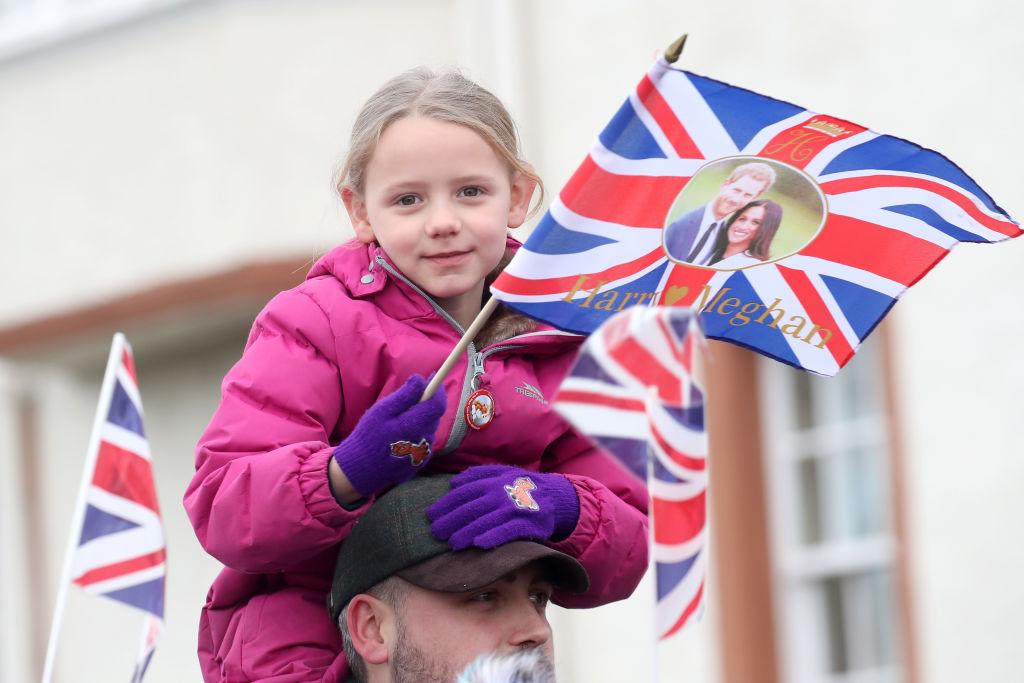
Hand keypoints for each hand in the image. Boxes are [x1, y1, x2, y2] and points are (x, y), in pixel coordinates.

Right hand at [332, 374, 445, 497]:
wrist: (361, 469)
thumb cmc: (369, 436)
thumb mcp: (382, 411)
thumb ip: (404, 395)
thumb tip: (421, 380)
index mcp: (415, 426)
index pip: (437, 404)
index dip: (437, 389)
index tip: (432, 377)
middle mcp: (424, 441)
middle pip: (434, 415)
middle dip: (425, 404)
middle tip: (408, 399)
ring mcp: (423, 454)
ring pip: (429, 428)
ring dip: (420, 420)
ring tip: (398, 422)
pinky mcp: (420, 462)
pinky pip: (423, 441)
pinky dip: (416, 434)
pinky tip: (399, 437)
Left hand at [427, 465, 579, 548]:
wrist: (554, 497)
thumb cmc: (522, 487)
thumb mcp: (502, 474)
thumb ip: (479, 475)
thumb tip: (454, 482)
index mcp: (493, 481)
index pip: (464, 493)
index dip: (446, 504)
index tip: (431, 515)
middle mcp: (501, 493)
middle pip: (471, 508)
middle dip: (450, 521)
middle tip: (435, 533)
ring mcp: (514, 509)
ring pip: (485, 522)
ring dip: (466, 533)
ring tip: (452, 544)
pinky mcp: (526, 524)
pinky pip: (506, 532)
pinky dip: (492, 537)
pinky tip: (478, 545)